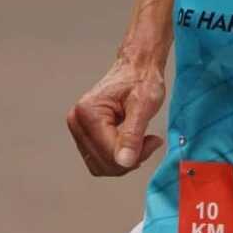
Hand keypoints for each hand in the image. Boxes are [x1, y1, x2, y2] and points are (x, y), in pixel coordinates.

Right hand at [66, 59, 165, 176]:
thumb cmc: (141, 80)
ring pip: (100, 165)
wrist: (136, 68)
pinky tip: (131, 142)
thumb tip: (125, 162)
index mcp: (88, 113)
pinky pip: (99, 159)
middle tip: (150, 141)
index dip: (136, 155)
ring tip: (141, 140)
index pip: (109, 154)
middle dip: (129, 158)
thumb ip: (133, 136)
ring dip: (124, 160)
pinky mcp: (84, 134)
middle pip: (103, 163)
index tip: (155, 141)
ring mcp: (78, 128)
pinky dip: (117, 157)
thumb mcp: (144, 106)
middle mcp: (77, 121)